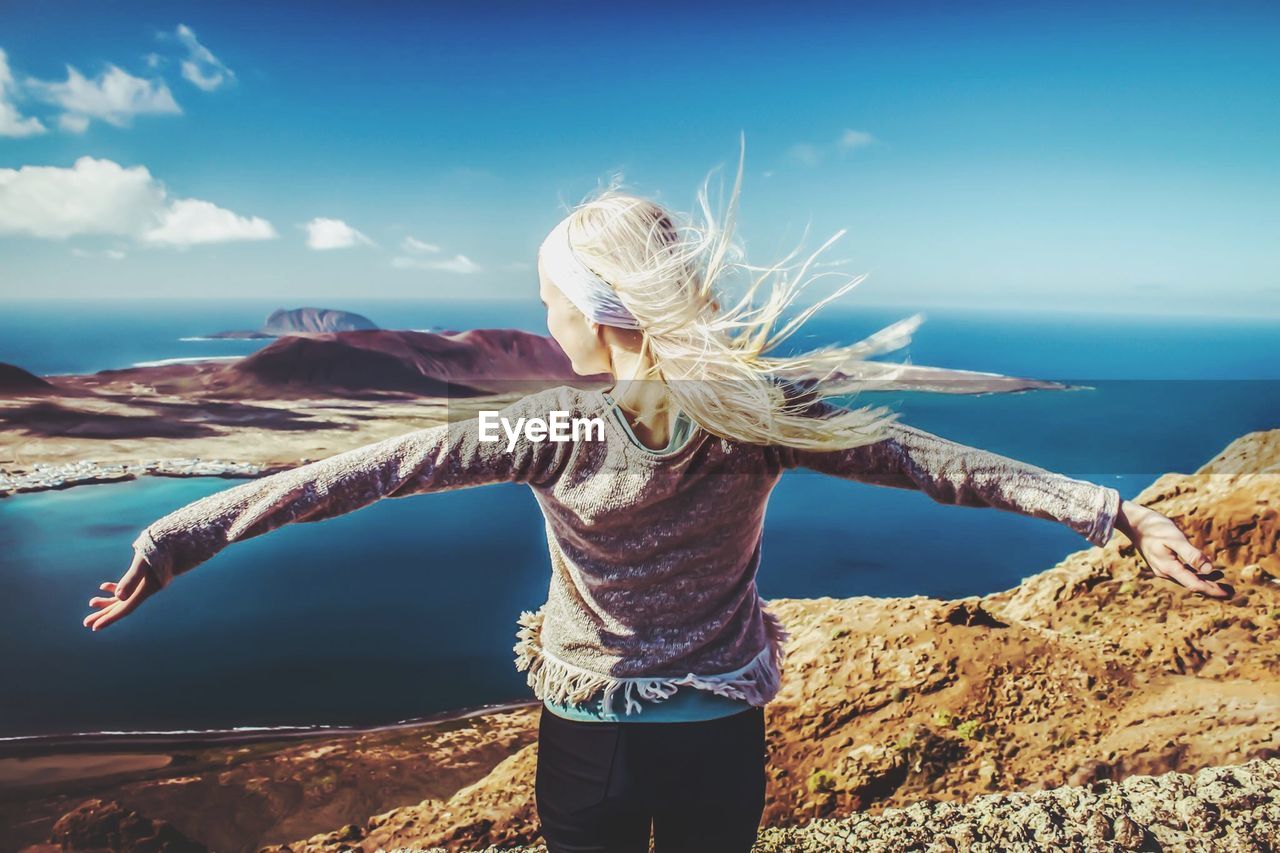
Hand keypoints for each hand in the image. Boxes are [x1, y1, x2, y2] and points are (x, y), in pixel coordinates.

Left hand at [84, 552, 159, 631]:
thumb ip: (132, 579)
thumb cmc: (160, 549)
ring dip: (107, 602)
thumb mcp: (144, 562)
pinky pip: (127, 587)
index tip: (94, 627)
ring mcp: (145, 584)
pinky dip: (115, 588)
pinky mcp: (144, 577)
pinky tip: (103, 586)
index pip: (124, 608)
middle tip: (86, 623)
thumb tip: (119, 597)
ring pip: (123, 598)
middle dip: (104, 614)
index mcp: (145, 590)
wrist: (178, 541)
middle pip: (122, 606)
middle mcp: (145, 590)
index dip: (108, 618)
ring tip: (91, 603)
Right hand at [1115, 499, 1231, 598]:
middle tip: (1232, 592)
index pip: (1195, 585)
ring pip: (1188, 580)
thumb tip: (1210, 569)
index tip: (1228, 594)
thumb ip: (1192, 554)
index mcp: (1169, 568)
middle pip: (1192, 585)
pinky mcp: (1162, 563)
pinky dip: (1196, 574)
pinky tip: (1206, 571)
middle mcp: (1165, 572)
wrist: (1133, 523)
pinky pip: (1182, 573)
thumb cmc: (1155, 527)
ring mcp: (1163, 569)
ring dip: (1205, 582)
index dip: (1212, 590)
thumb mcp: (1175, 538)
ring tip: (1224, 583)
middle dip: (1212, 589)